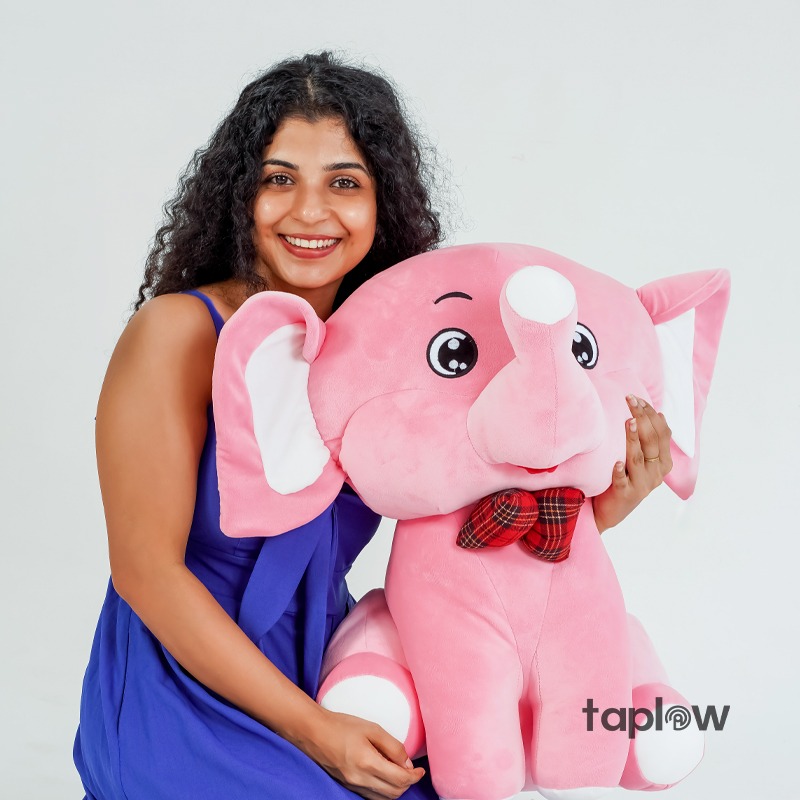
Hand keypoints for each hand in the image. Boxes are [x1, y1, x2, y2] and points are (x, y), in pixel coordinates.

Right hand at [301, 709, 424, 798]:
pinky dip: (383, 790)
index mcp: (367, 763)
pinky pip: (371, 796)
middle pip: (394, 793)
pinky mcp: (347, 785)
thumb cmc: (341, 725)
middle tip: (412, 770)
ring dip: (396, 789)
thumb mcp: (371, 728)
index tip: (420, 770)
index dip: (414, 776)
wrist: (313, 731)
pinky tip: (385, 776)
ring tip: (400, 773)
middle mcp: (360, 779)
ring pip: (383, 798)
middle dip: (407, 783)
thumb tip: (407, 762)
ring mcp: (352, 785)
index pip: (400, 780)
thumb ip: (392, 746)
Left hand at [593, 395, 672, 532]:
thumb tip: (658, 413)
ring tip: (628, 422)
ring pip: (638, 457)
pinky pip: (623, 481)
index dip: (651, 414)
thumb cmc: (625, 478)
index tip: (638, 398)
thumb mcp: (641, 459)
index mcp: (663, 462)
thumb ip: (649, 441)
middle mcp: (656, 473)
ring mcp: (642, 484)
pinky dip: (620, 471)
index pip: (662, 433)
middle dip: (642, 418)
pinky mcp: (625, 494)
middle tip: (630, 399)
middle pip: (652, 441)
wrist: (611, 510)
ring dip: (633, 439)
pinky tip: (617, 462)